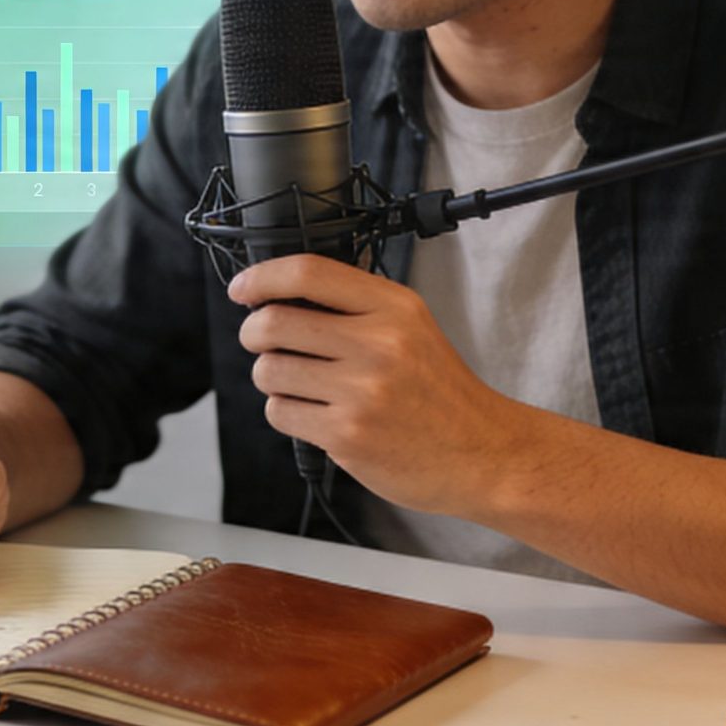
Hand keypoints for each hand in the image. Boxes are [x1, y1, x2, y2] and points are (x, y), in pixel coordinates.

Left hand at [229, 254, 519, 516]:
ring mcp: (362, 391)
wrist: (483, 453)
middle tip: (262, 342)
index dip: (262, 277)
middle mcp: (379, 344)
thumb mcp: (412, 329)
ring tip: (301, 385)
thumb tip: (277, 295)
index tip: (242, 289)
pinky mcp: (348, 435)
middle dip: (253, 333)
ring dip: (271, 378)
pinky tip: (315, 414)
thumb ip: (355, 307)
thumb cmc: (441, 394)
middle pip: (274, 321)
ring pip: (269, 370)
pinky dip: (286, 412)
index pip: (308, 273)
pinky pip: (281, 412)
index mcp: (394, 308)